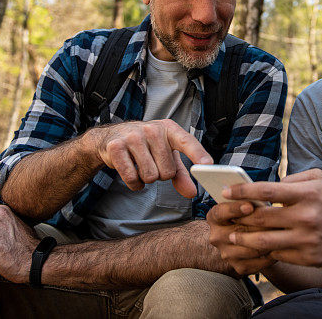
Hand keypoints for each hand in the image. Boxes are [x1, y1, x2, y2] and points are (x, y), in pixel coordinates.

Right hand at [88, 119, 211, 196]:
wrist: (112, 137)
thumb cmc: (146, 146)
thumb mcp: (166, 155)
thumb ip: (181, 174)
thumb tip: (192, 193)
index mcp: (169, 129)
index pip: (187, 141)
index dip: (198, 154)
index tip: (208, 165)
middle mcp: (152, 129)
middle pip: (167, 171)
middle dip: (160, 175)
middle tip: (152, 163)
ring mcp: (133, 137)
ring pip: (150, 176)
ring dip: (146, 179)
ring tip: (141, 166)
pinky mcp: (116, 147)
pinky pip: (132, 178)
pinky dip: (134, 184)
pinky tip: (132, 172)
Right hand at [206, 201, 276, 275]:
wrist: (250, 237)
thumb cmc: (252, 214)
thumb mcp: (248, 202)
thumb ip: (251, 197)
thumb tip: (262, 194)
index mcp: (215, 217)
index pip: (220, 212)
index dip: (235, 208)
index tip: (250, 205)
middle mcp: (216, 236)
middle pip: (238, 231)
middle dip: (260, 224)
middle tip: (278, 219)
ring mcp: (226, 253)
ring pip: (250, 248)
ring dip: (268, 241)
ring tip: (283, 233)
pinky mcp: (239, 267)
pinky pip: (258, 263)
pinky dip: (271, 255)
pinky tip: (281, 246)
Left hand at [223, 168, 321, 266]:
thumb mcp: (317, 179)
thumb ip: (291, 179)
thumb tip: (267, 186)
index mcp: (305, 193)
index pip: (265, 190)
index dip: (242, 191)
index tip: (226, 191)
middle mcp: (305, 216)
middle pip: (260, 218)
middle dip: (238, 217)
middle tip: (225, 216)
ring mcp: (305, 239)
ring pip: (263, 240)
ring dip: (244, 238)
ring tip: (234, 235)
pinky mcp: (307, 257)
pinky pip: (277, 254)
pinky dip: (263, 250)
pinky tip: (254, 247)